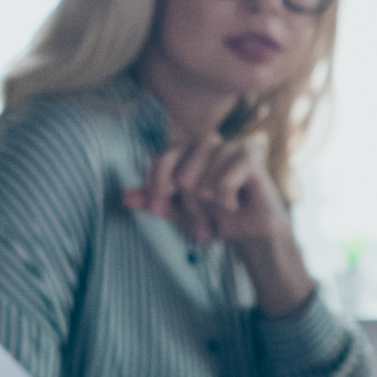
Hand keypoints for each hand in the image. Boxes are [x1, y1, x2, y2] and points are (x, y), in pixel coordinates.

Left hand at [123, 135, 288, 247]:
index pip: (162, 159)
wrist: (251, 234)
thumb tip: (125, 197)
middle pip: (180, 175)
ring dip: (208, 210)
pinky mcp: (249, 156)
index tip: (158, 212)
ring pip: (200, 183)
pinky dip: (225, 203)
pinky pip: (221, 184)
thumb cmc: (216, 217)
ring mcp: (230, 146)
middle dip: (188, 207)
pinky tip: (236, 205)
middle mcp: (208, 141)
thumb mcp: (177, 211)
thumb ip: (153, 201)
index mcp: (188, 148)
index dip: (157, 188)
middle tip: (200, 223)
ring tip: (220, 216)